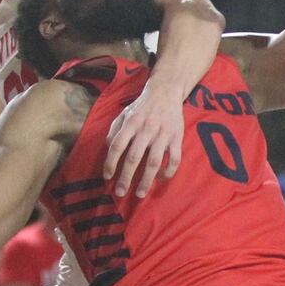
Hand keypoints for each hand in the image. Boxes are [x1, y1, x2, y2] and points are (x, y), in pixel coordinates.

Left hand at [105, 83, 183, 197]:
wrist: (166, 91)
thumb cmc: (141, 106)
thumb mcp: (124, 114)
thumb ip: (114, 130)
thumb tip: (109, 149)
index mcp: (131, 123)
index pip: (117, 146)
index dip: (110, 163)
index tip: (107, 177)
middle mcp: (146, 129)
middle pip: (133, 158)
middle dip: (125, 177)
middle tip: (120, 193)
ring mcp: (163, 134)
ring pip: (153, 162)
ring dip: (146, 180)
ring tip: (140, 194)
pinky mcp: (177, 137)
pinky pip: (174, 159)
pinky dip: (168, 172)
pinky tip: (160, 179)